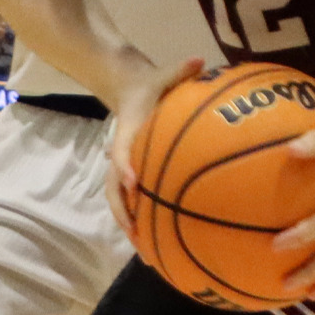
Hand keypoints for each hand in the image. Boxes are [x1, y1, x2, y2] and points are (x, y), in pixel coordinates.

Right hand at [103, 58, 206, 236]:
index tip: (136, 183)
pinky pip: (134, 201)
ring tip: (148, 254)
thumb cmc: (150, 86)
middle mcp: (123, 154)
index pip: (123, 150)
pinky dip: (143, 222)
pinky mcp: (133, 174)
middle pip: (115, 188)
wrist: (128, 89)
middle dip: (125, 213)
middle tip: (138, 238)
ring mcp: (125, 167)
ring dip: (131, 226)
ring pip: (121, 201)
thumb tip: (199, 59)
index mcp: (128, 131)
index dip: (127, 166)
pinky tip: (160, 244)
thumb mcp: (162, 75)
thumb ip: (179, 70)